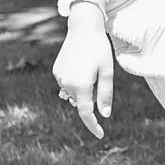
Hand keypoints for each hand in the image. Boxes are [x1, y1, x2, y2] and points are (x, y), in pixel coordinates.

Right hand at [51, 9, 113, 138]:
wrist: (83, 29)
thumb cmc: (100, 49)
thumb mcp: (108, 72)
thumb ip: (105, 94)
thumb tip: (105, 115)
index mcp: (81, 85)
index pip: (86, 113)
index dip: (93, 126)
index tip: (100, 135)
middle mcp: (66, 84)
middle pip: (82, 102)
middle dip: (92, 97)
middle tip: (100, 76)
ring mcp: (59, 77)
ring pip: (75, 94)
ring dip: (84, 90)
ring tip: (90, 69)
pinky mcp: (56, 71)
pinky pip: (68, 84)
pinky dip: (76, 83)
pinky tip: (82, 67)